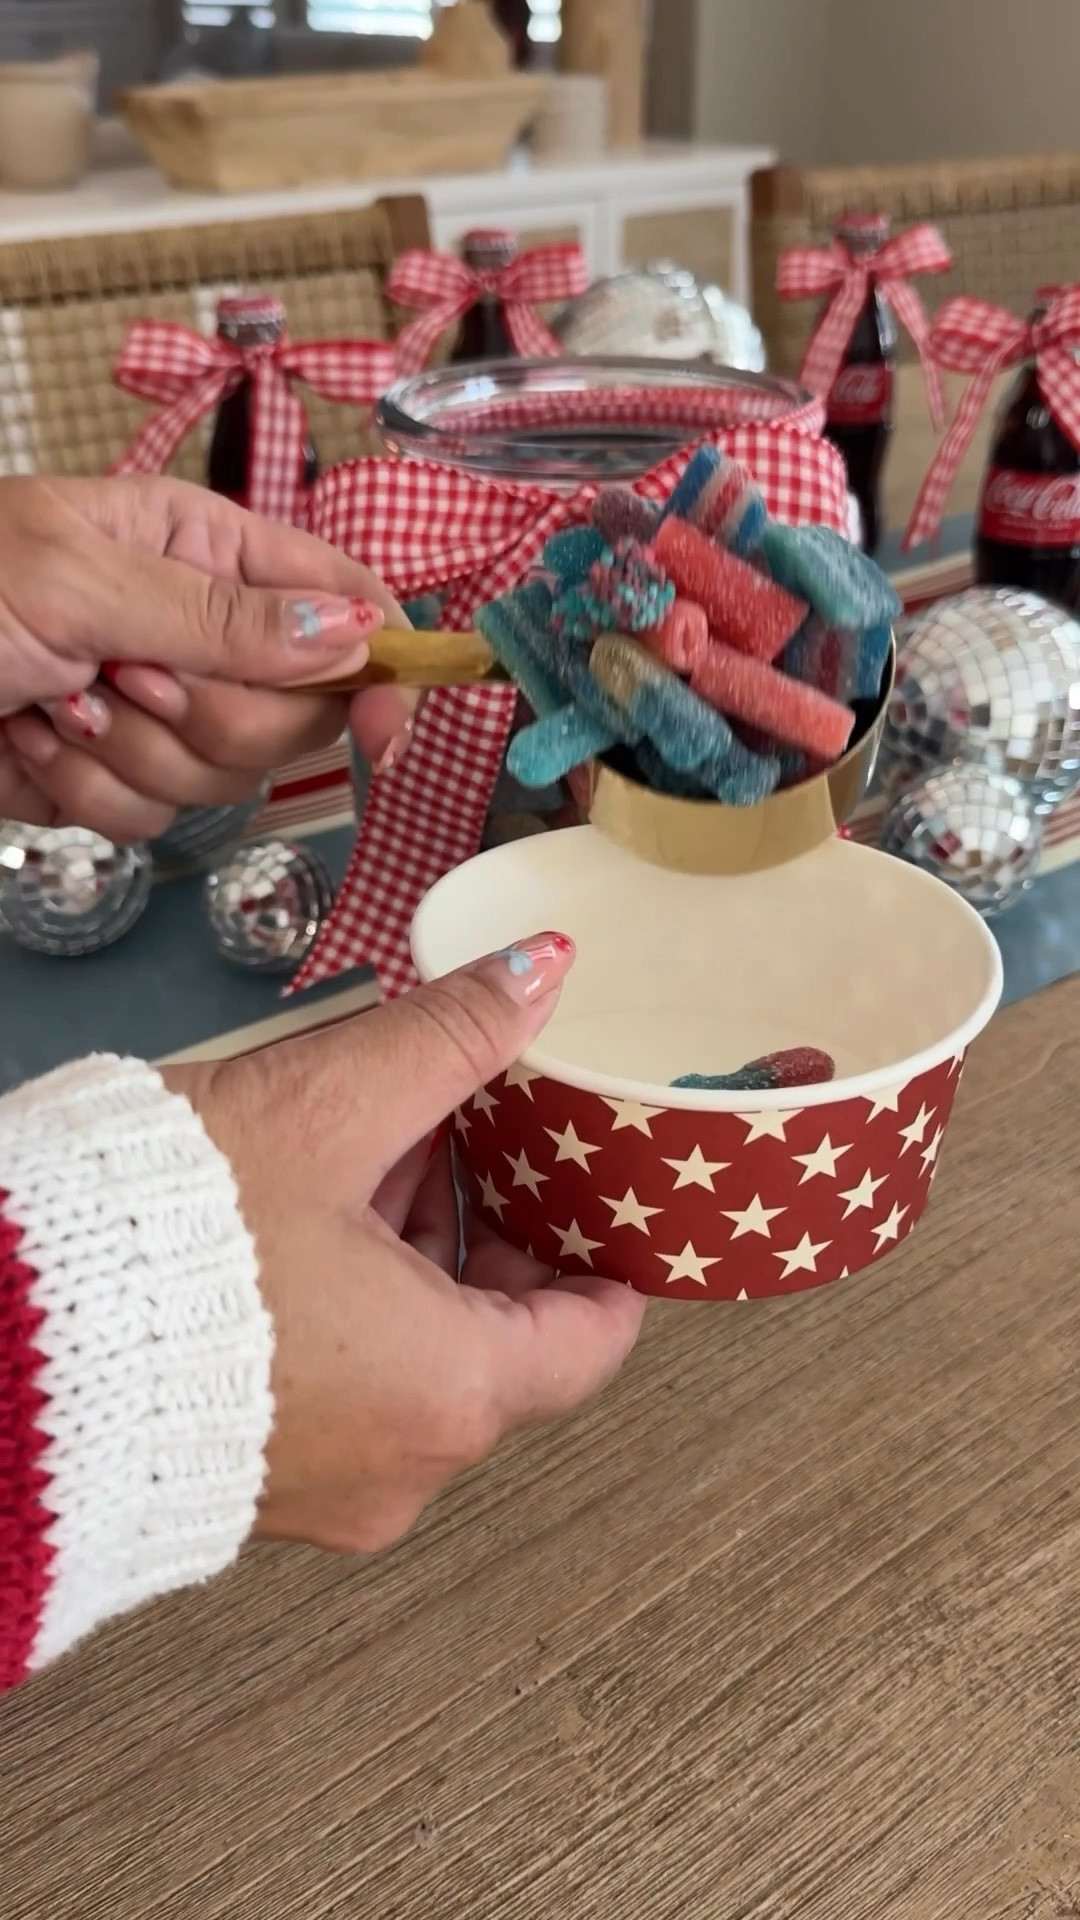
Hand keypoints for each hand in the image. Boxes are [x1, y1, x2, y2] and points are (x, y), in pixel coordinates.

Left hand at [0, 475, 416, 841]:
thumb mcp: (82, 581)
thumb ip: (225, 617)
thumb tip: (353, 633)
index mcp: (205, 548)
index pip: (344, 600)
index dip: (380, 666)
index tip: (382, 729)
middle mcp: (198, 631)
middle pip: (295, 714)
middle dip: (210, 717)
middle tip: (124, 678)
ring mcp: (159, 711)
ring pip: (225, 781)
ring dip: (129, 754)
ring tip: (53, 703)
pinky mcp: (115, 778)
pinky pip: (154, 819)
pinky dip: (83, 792)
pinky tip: (28, 744)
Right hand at [163, 934, 644, 1552]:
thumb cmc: (164, 1242)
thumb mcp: (325, 1107)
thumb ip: (448, 1036)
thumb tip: (542, 972)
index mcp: (450, 1392)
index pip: (593, 1336)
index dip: (604, 1248)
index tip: (597, 1187)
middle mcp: (405, 1466)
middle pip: (500, 1337)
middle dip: (486, 1222)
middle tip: (470, 1131)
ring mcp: (328, 1489)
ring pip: (417, 1357)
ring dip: (411, 1255)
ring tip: (373, 1147)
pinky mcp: (257, 1481)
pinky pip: (345, 1388)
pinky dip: (350, 1309)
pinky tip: (304, 1214)